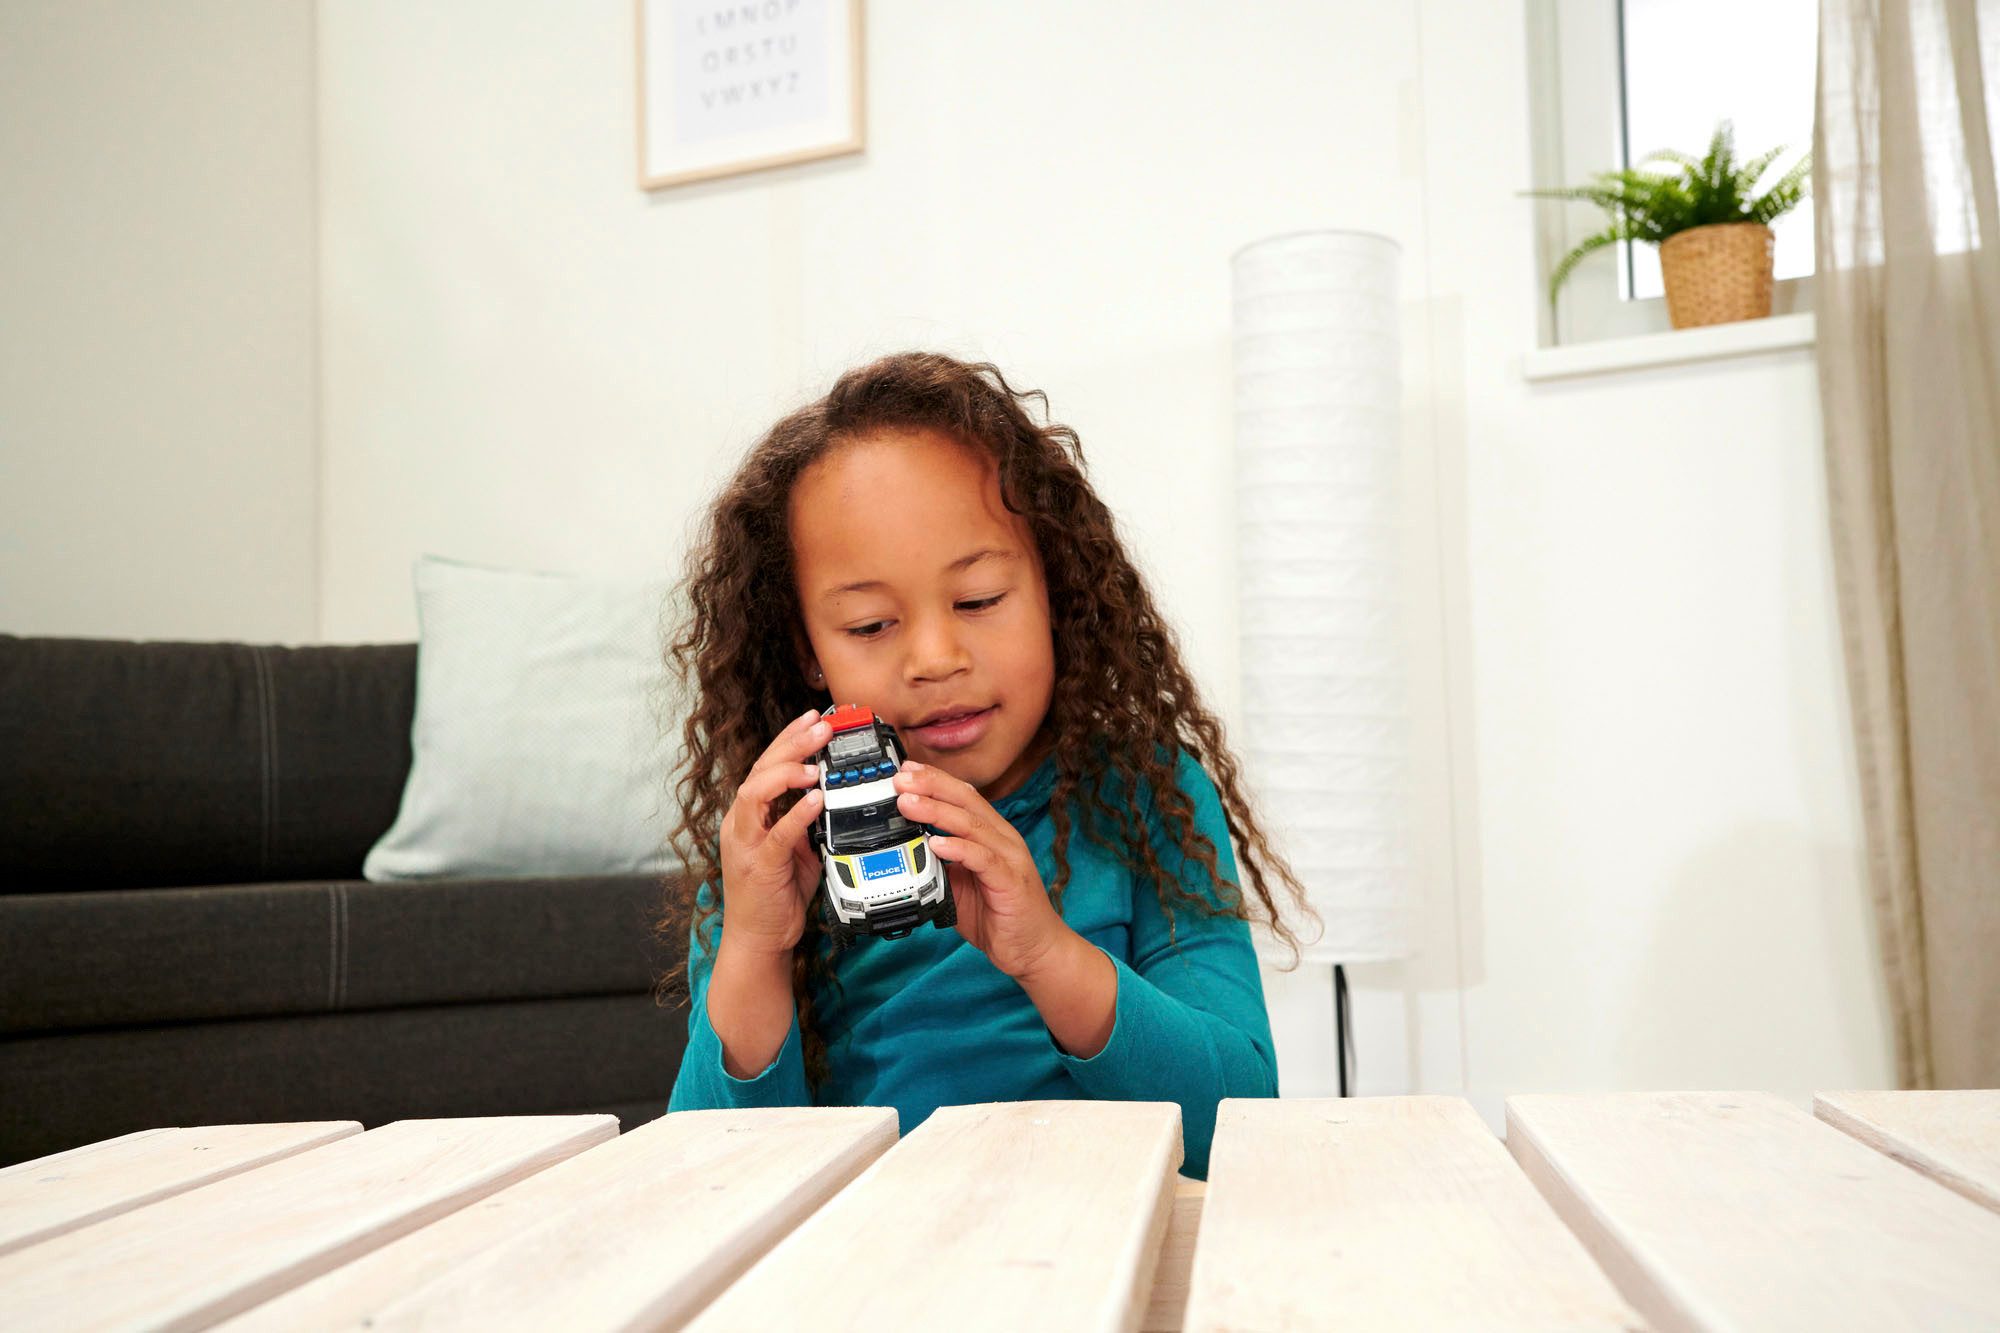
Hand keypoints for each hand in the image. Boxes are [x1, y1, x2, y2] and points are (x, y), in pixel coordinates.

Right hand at [717, 708, 828, 956]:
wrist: (760, 939)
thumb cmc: (777, 893)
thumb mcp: (797, 848)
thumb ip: (807, 822)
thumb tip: (834, 794)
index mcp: (750, 815)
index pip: (766, 765)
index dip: (789, 738)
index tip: (813, 718)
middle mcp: (741, 822)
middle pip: (760, 769)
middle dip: (792, 744)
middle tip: (822, 726)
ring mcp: (745, 843)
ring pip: (755, 793)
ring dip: (787, 772)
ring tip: (815, 761)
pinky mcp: (757, 865)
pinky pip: (776, 834)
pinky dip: (795, 813)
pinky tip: (816, 799)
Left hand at [891, 760, 1070, 979]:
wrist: (1033, 950)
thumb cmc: (998, 915)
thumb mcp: (960, 885)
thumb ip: (938, 865)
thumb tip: (904, 852)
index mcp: (992, 835)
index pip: (963, 797)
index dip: (935, 781)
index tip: (906, 771)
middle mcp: (1003, 839)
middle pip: (966, 801)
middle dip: (932, 786)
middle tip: (901, 779)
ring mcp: (1009, 859)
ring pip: (971, 825)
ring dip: (937, 812)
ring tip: (908, 803)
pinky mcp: (1010, 882)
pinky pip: (983, 859)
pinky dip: (958, 849)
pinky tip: (936, 843)